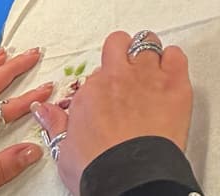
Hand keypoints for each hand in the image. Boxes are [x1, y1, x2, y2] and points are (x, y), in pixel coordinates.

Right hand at [32, 30, 191, 195]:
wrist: (129, 176)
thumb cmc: (99, 166)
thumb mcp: (65, 147)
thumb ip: (56, 123)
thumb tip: (43, 110)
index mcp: (92, 90)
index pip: (98, 70)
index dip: (105, 81)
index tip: (110, 92)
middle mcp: (119, 76)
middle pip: (120, 42)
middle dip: (123, 52)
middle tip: (128, 69)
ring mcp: (149, 76)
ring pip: (149, 43)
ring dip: (149, 54)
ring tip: (152, 70)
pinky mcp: (175, 83)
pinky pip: (176, 55)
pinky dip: (174, 60)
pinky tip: (171, 74)